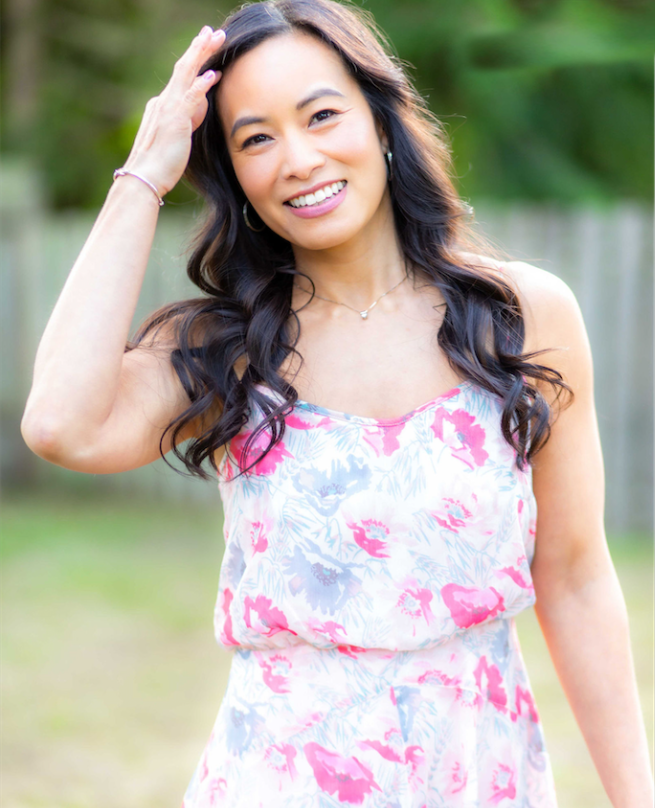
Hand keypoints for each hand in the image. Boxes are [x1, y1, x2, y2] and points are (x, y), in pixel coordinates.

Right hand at [122, 26, 224, 196]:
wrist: (144, 177)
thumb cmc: (159, 164)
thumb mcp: (175, 138)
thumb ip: (185, 121)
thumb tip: (195, 113)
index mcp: (162, 105)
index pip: (182, 78)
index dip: (195, 60)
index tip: (207, 46)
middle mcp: (163, 102)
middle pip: (184, 68)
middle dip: (199, 48)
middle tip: (213, 31)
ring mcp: (168, 109)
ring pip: (186, 75)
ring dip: (201, 55)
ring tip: (216, 39)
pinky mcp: (175, 122)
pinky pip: (189, 98)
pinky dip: (201, 85)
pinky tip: (213, 75)